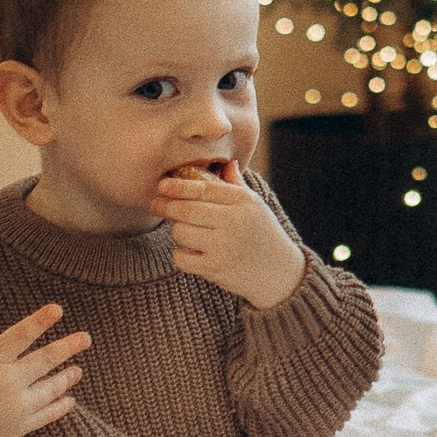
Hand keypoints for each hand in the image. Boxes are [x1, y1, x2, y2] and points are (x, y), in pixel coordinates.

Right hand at [0, 305, 86, 436]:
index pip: (21, 334)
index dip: (40, 320)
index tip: (58, 309)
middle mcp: (5, 381)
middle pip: (44, 359)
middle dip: (68, 346)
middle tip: (86, 337)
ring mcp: (14, 406)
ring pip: (51, 387)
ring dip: (67, 377)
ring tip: (78, 369)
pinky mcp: (18, 428)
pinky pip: (47, 414)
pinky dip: (60, 406)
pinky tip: (69, 399)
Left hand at [158, 161, 304, 310]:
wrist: (280, 272)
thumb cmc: (264, 234)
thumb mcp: (256, 205)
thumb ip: (237, 185)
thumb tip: (226, 163)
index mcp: (243, 202)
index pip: (202, 189)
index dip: (177, 186)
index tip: (162, 185)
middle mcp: (234, 222)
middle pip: (186, 210)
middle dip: (166, 206)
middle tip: (156, 204)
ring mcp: (224, 247)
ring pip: (181, 233)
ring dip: (178, 231)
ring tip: (186, 231)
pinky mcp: (215, 269)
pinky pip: (181, 258)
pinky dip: (181, 255)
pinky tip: (191, 252)